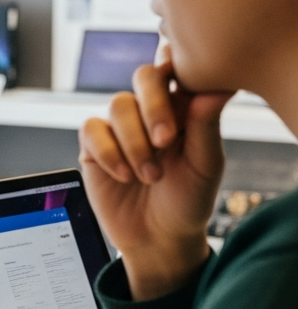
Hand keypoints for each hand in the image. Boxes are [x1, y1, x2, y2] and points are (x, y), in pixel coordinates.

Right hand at [78, 53, 231, 300]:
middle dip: (154, 106)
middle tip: (165, 141)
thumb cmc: (187, 201)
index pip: (178, 69)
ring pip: (117, 105)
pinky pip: (91, 130)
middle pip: (143, 76)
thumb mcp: (205, 166)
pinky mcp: (93, 146)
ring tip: (149, 176)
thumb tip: (216, 87)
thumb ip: (205, 125)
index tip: (183, 97)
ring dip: (134, 142)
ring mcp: (120, 127)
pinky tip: (124, 176)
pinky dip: (109, 152)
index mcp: (183, 107)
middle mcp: (150, 111)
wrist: (156, 239)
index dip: (176, 70)